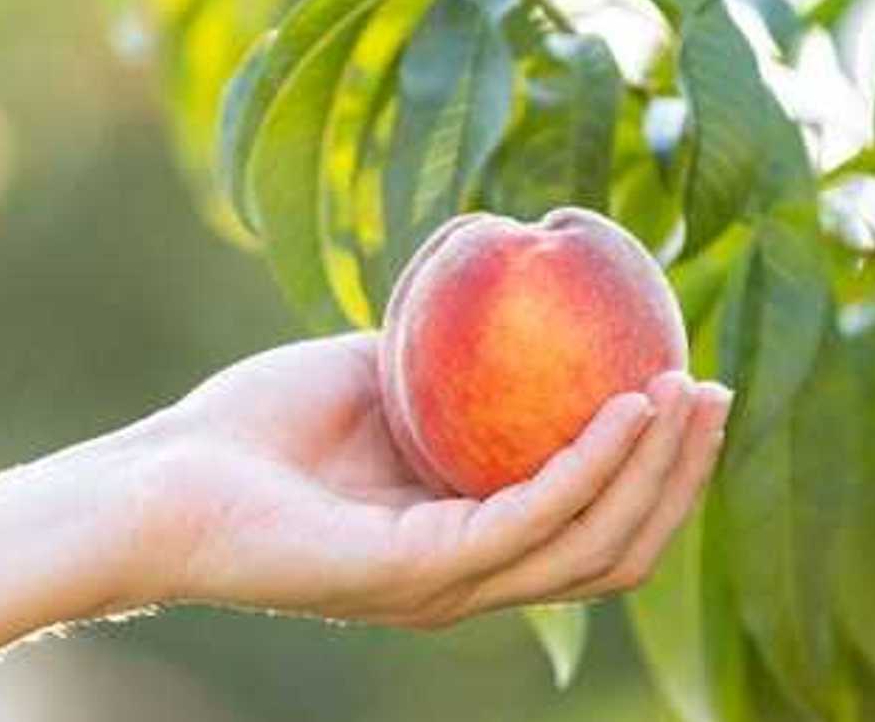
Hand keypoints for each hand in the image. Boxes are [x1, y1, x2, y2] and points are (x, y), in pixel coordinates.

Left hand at [117, 331, 730, 627]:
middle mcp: (471, 577)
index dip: (659, 469)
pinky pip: (530, 518)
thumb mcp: (383, 372)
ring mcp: (446, 586)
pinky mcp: (413, 575)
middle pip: (617, 546)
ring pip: (592, 543)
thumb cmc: (256, 428)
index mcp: (471, 541)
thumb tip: (531, 289)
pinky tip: (628, 404)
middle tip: (716, 388)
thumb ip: (459, 358)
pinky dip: (593, 465)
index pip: (595, 523)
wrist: (158, 479)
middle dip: (682, 474)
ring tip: (691, 389)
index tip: (693, 383)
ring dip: (658, 469)